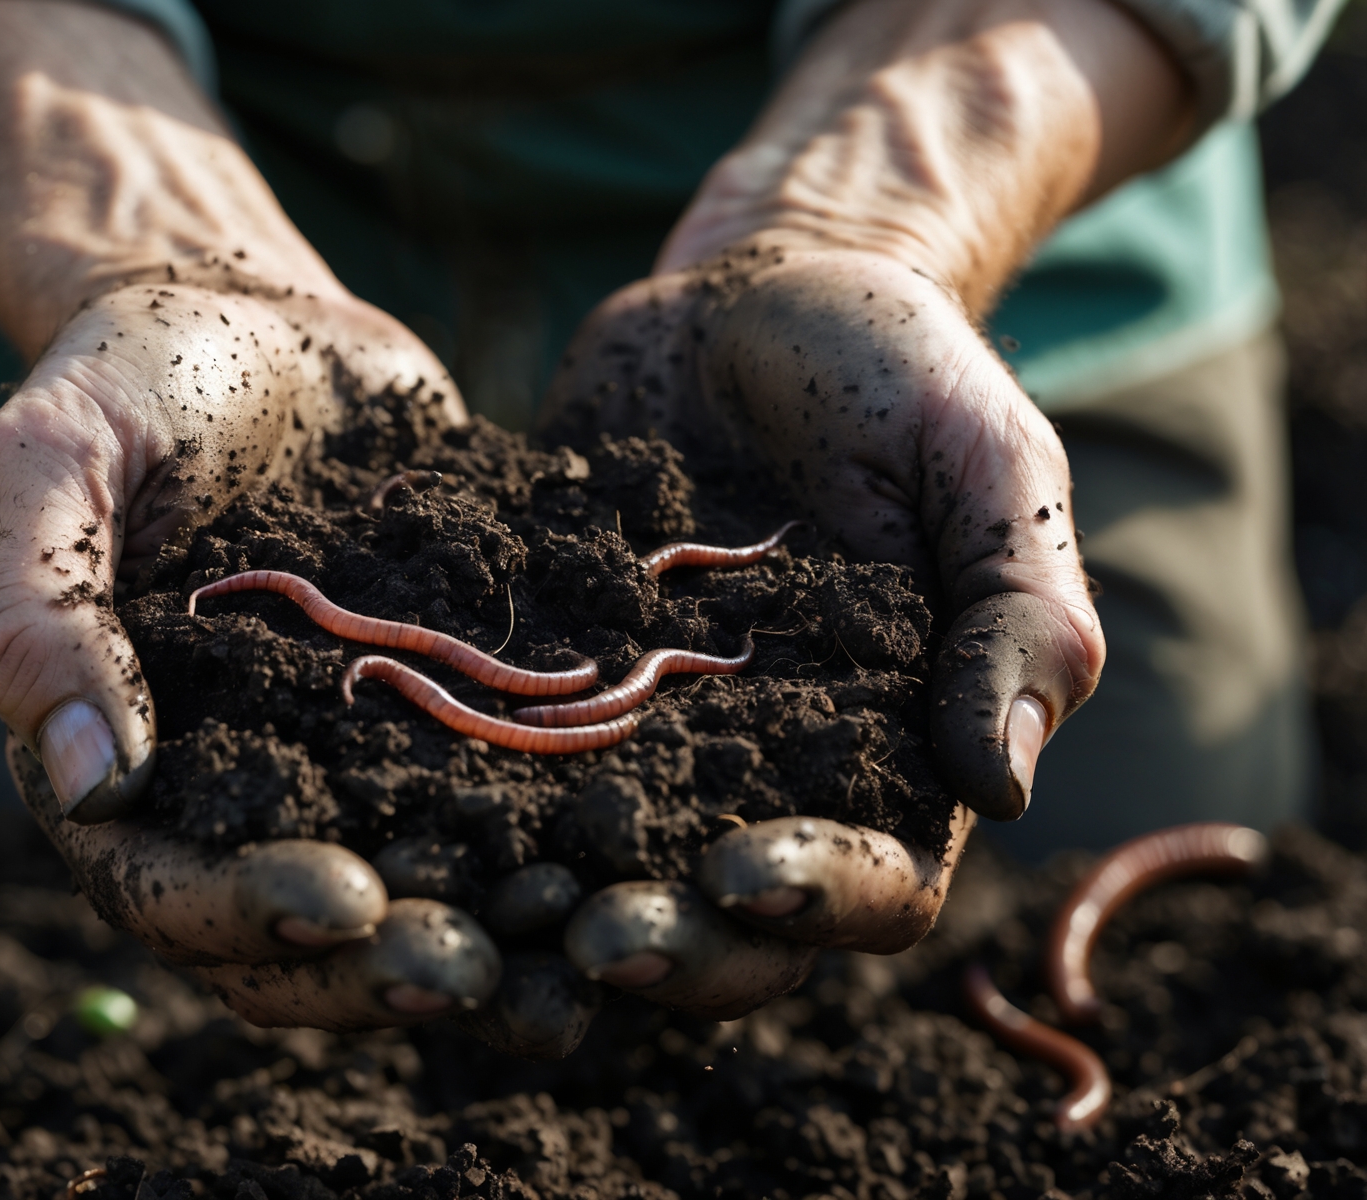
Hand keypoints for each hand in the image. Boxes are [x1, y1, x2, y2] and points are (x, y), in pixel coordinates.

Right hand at [0, 1, 502, 1030]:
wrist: (260, 317)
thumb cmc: (129, 383)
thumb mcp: (49, 467)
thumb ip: (42, 616)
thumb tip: (92, 785)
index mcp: (123, 768)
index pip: (171, 887)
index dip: (249, 914)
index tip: (347, 904)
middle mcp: (245, 790)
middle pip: (308, 928)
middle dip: (388, 965)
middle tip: (481, 972)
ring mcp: (357, 757)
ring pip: (422, 887)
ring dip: (496, 933)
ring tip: (583, 942)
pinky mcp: (449, 708)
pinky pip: (506, 786)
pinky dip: (568, 824)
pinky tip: (644, 828)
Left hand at [528, 0, 1194, 1015]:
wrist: (742, 297)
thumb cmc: (892, 370)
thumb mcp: (983, 464)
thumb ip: (1016, 615)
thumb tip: (1004, 789)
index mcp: (889, 754)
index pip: (876, 878)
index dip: (817, 898)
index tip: (745, 876)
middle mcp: (758, 778)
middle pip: (721, 916)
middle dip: (665, 940)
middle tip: (591, 943)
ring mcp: (637, 741)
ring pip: (592, 869)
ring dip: (539, 910)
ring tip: (470, 922)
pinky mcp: (536, 685)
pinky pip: (488, 758)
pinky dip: (439, 794)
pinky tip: (380, 796)